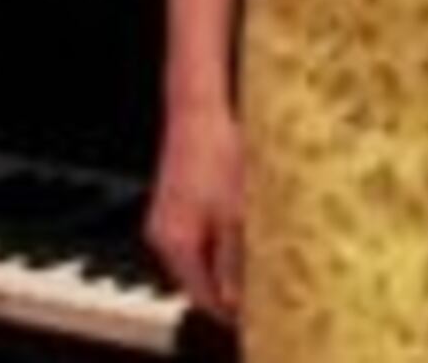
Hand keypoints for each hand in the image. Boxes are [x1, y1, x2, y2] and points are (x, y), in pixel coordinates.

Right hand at [143, 99, 245, 321]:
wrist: (199, 112)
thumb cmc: (218, 156)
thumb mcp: (236, 216)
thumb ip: (235, 263)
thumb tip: (236, 302)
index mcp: (176, 244)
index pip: (202, 297)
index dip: (232, 311)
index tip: (258, 315)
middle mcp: (163, 237)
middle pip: (197, 280)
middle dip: (228, 288)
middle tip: (263, 289)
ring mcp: (166, 221)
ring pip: (198, 259)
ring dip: (224, 265)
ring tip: (256, 261)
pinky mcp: (174, 206)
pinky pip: (196, 240)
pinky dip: (217, 244)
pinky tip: (240, 234)